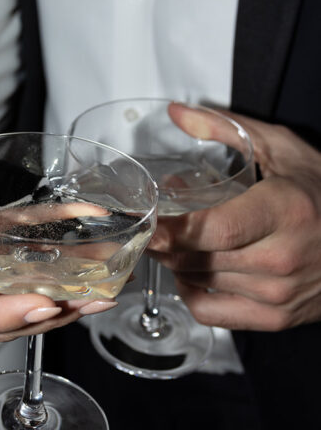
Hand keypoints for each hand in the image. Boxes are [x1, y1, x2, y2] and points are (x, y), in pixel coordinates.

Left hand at [149, 108, 320, 330]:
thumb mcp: (279, 146)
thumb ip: (223, 127)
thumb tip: (177, 112)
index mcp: (284, 210)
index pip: (214, 230)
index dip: (172, 228)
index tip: (146, 217)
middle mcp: (282, 257)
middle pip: (200, 256)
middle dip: (163, 240)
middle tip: (145, 221)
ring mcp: (280, 292)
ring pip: (201, 281)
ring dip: (173, 260)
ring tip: (168, 237)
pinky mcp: (278, 317)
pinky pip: (213, 313)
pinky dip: (189, 292)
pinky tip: (187, 270)